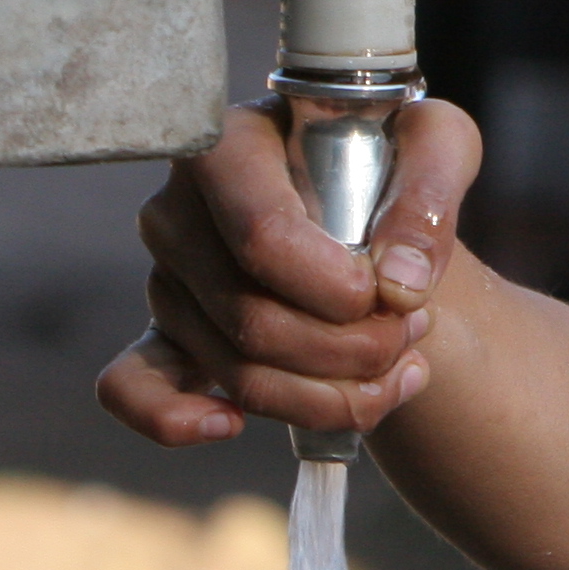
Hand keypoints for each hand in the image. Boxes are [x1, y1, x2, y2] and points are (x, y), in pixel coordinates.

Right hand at [97, 98, 482, 447]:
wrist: (371, 200)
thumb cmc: (395, 160)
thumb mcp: (436, 145)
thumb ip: (429, 196)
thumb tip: (400, 283)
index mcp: (229, 147)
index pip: (264, 237)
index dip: (335, 289)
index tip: (396, 297)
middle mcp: (180, 210)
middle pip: (252, 318)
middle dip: (352, 349)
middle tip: (413, 331)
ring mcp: (167, 276)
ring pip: (234, 370)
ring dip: (328, 393)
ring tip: (398, 367)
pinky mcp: (165, 331)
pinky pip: (132, 388)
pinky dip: (177, 420)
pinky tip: (230, 424)